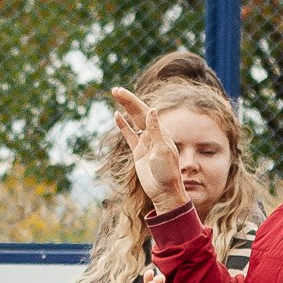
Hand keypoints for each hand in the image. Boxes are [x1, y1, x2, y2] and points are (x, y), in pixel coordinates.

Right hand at [108, 87, 182, 209]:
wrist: (164, 191)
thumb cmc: (167, 172)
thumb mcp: (162, 151)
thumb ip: (156, 131)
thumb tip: (152, 110)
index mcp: (160, 132)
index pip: (144, 111)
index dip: (132, 101)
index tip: (121, 93)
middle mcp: (153, 134)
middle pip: (138, 113)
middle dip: (127, 101)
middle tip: (114, 90)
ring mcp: (145, 142)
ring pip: (133, 121)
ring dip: (125, 108)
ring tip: (115, 96)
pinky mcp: (139, 152)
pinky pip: (129, 135)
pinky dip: (123, 125)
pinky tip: (117, 116)